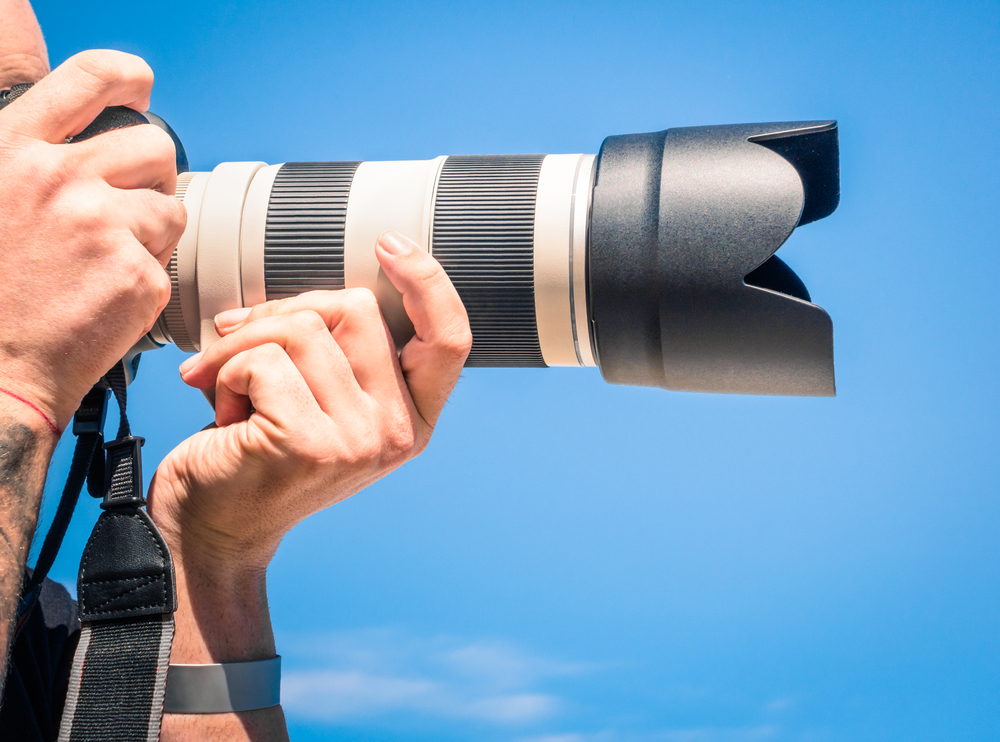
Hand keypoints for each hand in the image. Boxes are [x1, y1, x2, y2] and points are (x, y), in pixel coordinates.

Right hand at [0, 48, 184, 429]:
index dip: (127, 77)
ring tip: (109, 263)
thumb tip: (78, 143)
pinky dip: (148, 281)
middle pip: (153, 147)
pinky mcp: (135, 274)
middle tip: (129, 209)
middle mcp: (58, 178)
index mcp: (13, 150)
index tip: (141, 88)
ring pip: (171, 208)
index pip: (90, 77)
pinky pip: (169, 263)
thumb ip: (28, 162)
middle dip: (152, 177)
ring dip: (154, 233)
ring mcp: (101, 225)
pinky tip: (108, 297)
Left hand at [148, 229, 471, 575]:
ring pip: (302, 329)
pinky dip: (223, 370)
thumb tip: (302, 298)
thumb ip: (336, 351)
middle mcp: (398, 431)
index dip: (428, 281)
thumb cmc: (255, 453)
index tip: (388, 243)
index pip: (449, 337)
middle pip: (355, 309)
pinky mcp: (312, 445)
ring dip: (242, 345)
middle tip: (237, 346)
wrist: (211, 530)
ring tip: (225, 387)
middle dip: (282, 312)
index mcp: (411, 417)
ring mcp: (360, 440)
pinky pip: (263, 360)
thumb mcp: (316, 399)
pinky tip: (220, 410)